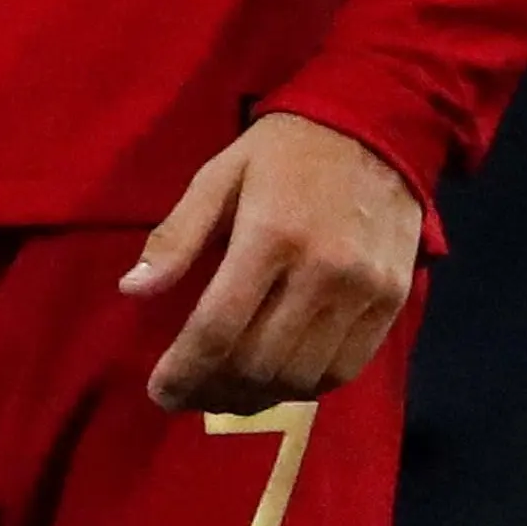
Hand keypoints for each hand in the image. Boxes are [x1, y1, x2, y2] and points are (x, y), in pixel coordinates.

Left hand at [125, 111, 420, 413]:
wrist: (377, 127)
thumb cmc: (283, 152)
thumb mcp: (217, 177)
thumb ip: (176, 237)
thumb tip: (132, 290)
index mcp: (270, 237)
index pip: (219, 328)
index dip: (184, 371)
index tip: (158, 392)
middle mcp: (323, 272)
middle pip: (261, 363)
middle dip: (214, 391)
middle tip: (186, 396)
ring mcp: (365, 291)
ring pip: (305, 377)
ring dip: (257, 398)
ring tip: (224, 394)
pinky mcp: (394, 301)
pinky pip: (347, 368)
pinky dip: (306, 386)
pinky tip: (275, 380)